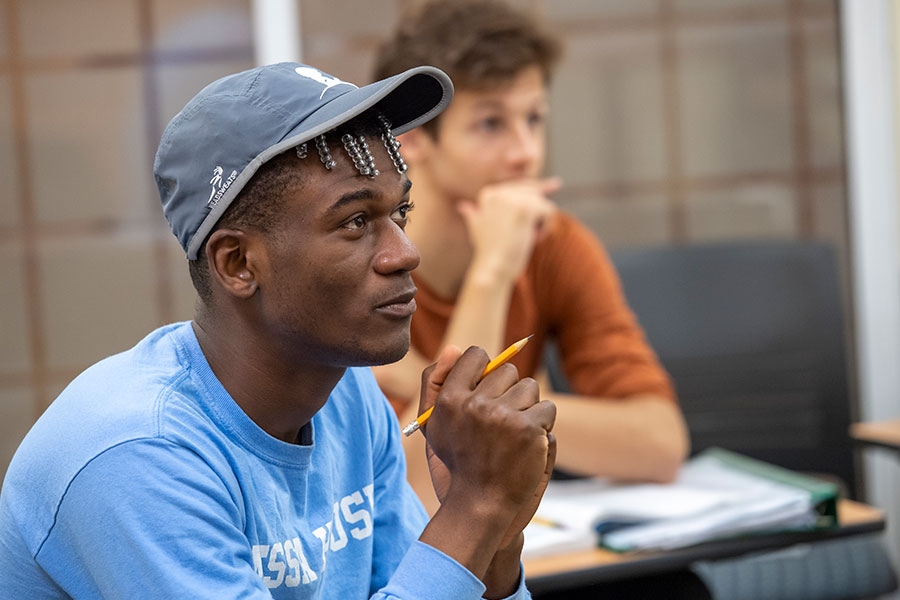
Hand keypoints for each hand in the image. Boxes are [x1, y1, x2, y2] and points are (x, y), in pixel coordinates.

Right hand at [418, 345, 556, 527]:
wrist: (480, 506)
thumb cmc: (457, 463)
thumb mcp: (433, 425)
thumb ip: (436, 383)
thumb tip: (455, 348)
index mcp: (450, 400)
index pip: (475, 355)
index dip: (485, 369)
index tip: (487, 390)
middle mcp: (475, 405)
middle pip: (507, 370)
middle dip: (509, 391)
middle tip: (500, 421)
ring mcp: (504, 417)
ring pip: (530, 388)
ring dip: (528, 408)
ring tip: (514, 434)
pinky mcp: (530, 431)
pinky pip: (547, 409)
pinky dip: (543, 426)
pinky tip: (528, 445)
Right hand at [458, 177, 560, 283]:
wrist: (493, 268)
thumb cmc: (487, 252)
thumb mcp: (477, 229)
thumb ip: (473, 215)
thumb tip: (463, 207)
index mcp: (488, 194)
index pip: (521, 187)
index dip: (533, 197)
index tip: (545, 195)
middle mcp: (499, 192)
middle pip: (534, 191)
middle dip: (537, 210)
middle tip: (525, 230)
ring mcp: (512, 199)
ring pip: (542, 202)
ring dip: (540, 221)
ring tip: (526, 237)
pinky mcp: (525, 208)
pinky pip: (549, 210)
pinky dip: (546, 227)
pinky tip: (533, 239)